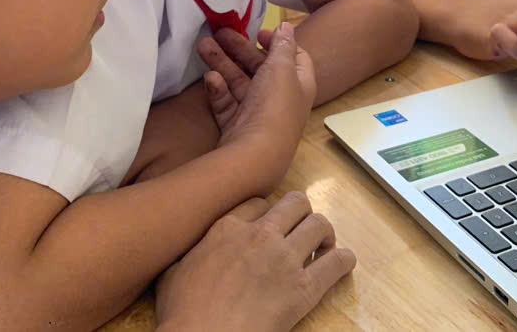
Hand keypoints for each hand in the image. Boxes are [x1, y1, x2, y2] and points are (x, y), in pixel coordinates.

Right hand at [155, 192, 355, 331]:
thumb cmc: (183, 314)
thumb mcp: (172, 273)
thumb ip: (187, 254)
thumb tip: (187, 251)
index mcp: (227, 228)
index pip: (260, 203)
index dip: (268, 213)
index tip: (270, 225)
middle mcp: (260, 235)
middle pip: (295, 203)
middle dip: (302, 213)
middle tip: (301, 230)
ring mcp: (284, 260)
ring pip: (319, 224)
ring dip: (325, 232)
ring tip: (323, 246)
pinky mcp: (303, 288)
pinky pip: (336, 263)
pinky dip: (344, 260)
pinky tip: (342, 263)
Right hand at [196, 21, 315, 167]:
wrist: (253, 154)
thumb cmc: (274, 105)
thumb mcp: (282, 68)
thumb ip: (283, 45)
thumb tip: (288, 26)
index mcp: (298, 84)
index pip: (294, 58)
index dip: (278, 43)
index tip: (258, 33)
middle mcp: (279, 98)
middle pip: (260, 67)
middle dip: (240, 49)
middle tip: (219, 32)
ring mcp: (256, 113)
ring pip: (239, 81)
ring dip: (222, 62)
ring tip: (202, 45)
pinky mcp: (236, 124)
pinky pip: (227, 101)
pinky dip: (219, 89)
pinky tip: (210, 78)